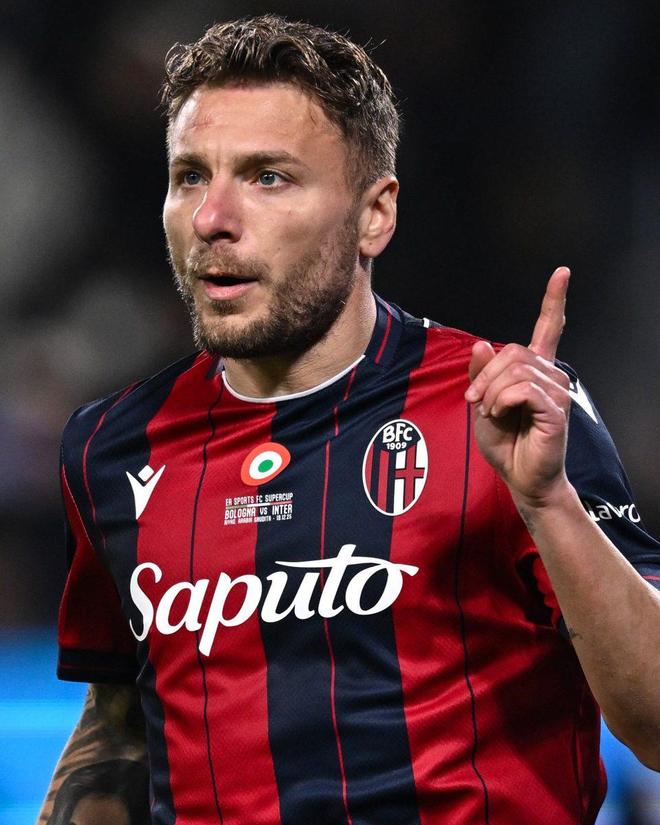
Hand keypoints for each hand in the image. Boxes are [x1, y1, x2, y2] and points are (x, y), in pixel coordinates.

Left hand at [464, 267, 572, 506]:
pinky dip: (501, 400)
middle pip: (513, 351)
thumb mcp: (481, 403)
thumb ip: (481, 375)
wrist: (519, 476)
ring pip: (515, 370)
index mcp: (535, 370)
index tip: (562, 272)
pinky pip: (523, 389)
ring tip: (490, 412)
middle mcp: (551, 375)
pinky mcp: (557, 409)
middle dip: (485, 375)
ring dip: (491, 392)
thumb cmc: (504, 442)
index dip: (554, 300)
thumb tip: (483, 344)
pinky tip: (499, 414)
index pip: (549, 328)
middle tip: (475, 400)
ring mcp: (557, 391)